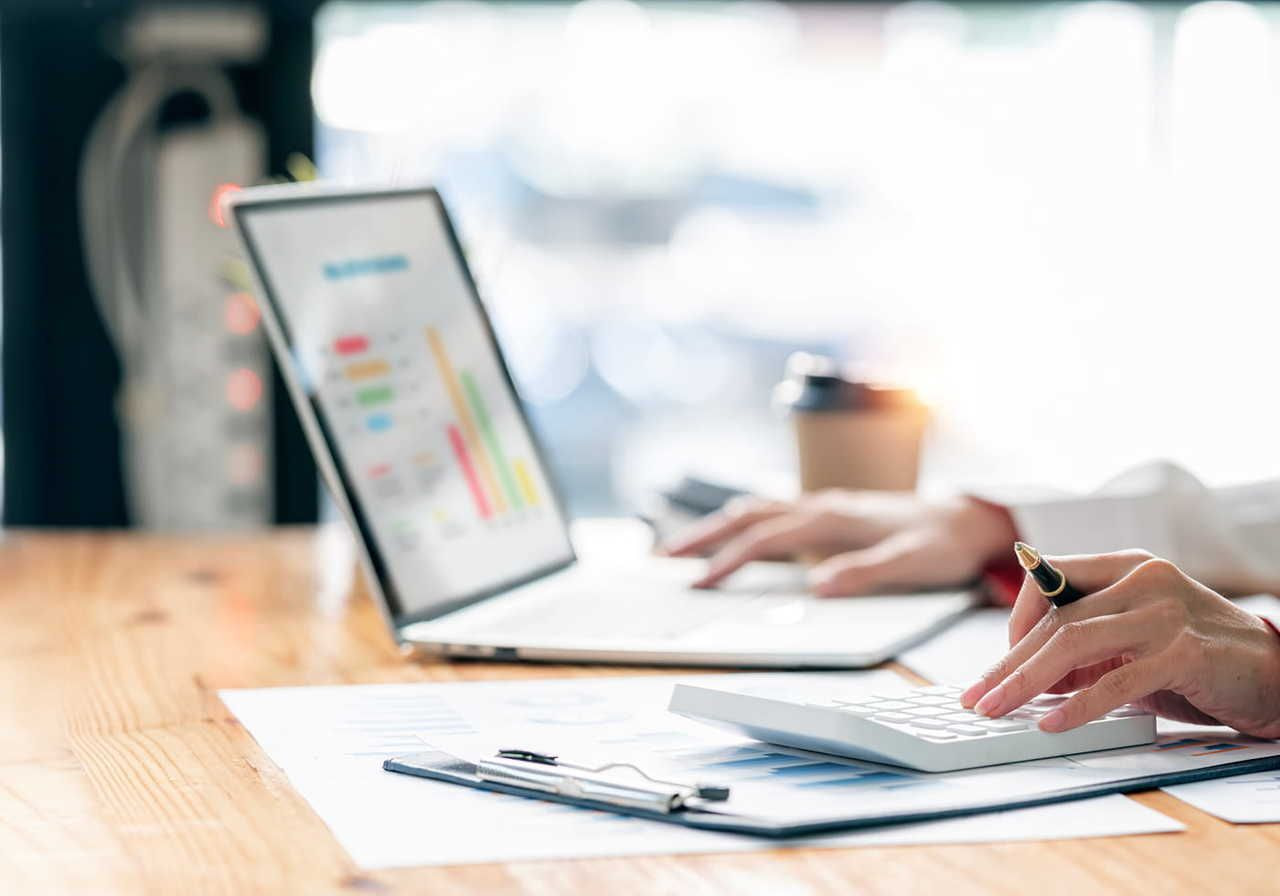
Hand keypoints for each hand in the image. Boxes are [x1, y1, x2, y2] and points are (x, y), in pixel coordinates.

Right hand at [661, 490, 1015, 594]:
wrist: (970, 516)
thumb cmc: (942, 541)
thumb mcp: (912, 562)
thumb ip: (865, 572)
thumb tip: (817, 585)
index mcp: (833, 516)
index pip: (767, 536)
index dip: (730, 558)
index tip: (700, 583)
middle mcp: (822, 505)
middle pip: (747, 514)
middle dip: (703, 535)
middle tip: (664, 559)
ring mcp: (823, 506)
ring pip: (756, 509)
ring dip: (717, 527)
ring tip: (683, 549)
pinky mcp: (829, 513)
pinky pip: (773, 513)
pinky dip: (742, 523)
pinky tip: (733, 536)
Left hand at [960, 551, 1279, 737]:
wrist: (1279, 675)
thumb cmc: (1200, 659)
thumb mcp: (1135, 643)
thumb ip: (1088, 650)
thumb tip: (1028, 677)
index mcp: (1126, 568)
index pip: (1047, 579)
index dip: (1016, 622)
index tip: (1000, 662)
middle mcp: (1143, 580)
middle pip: (1055, 619)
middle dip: (1008, 662)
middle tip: (976, 696)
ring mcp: (1164, 613)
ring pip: (1074, 643)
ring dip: (1025, 681)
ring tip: (996, 708)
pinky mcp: (1184, 653)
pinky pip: (1115, 680)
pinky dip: (1076, 704)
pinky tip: (1050, 722)